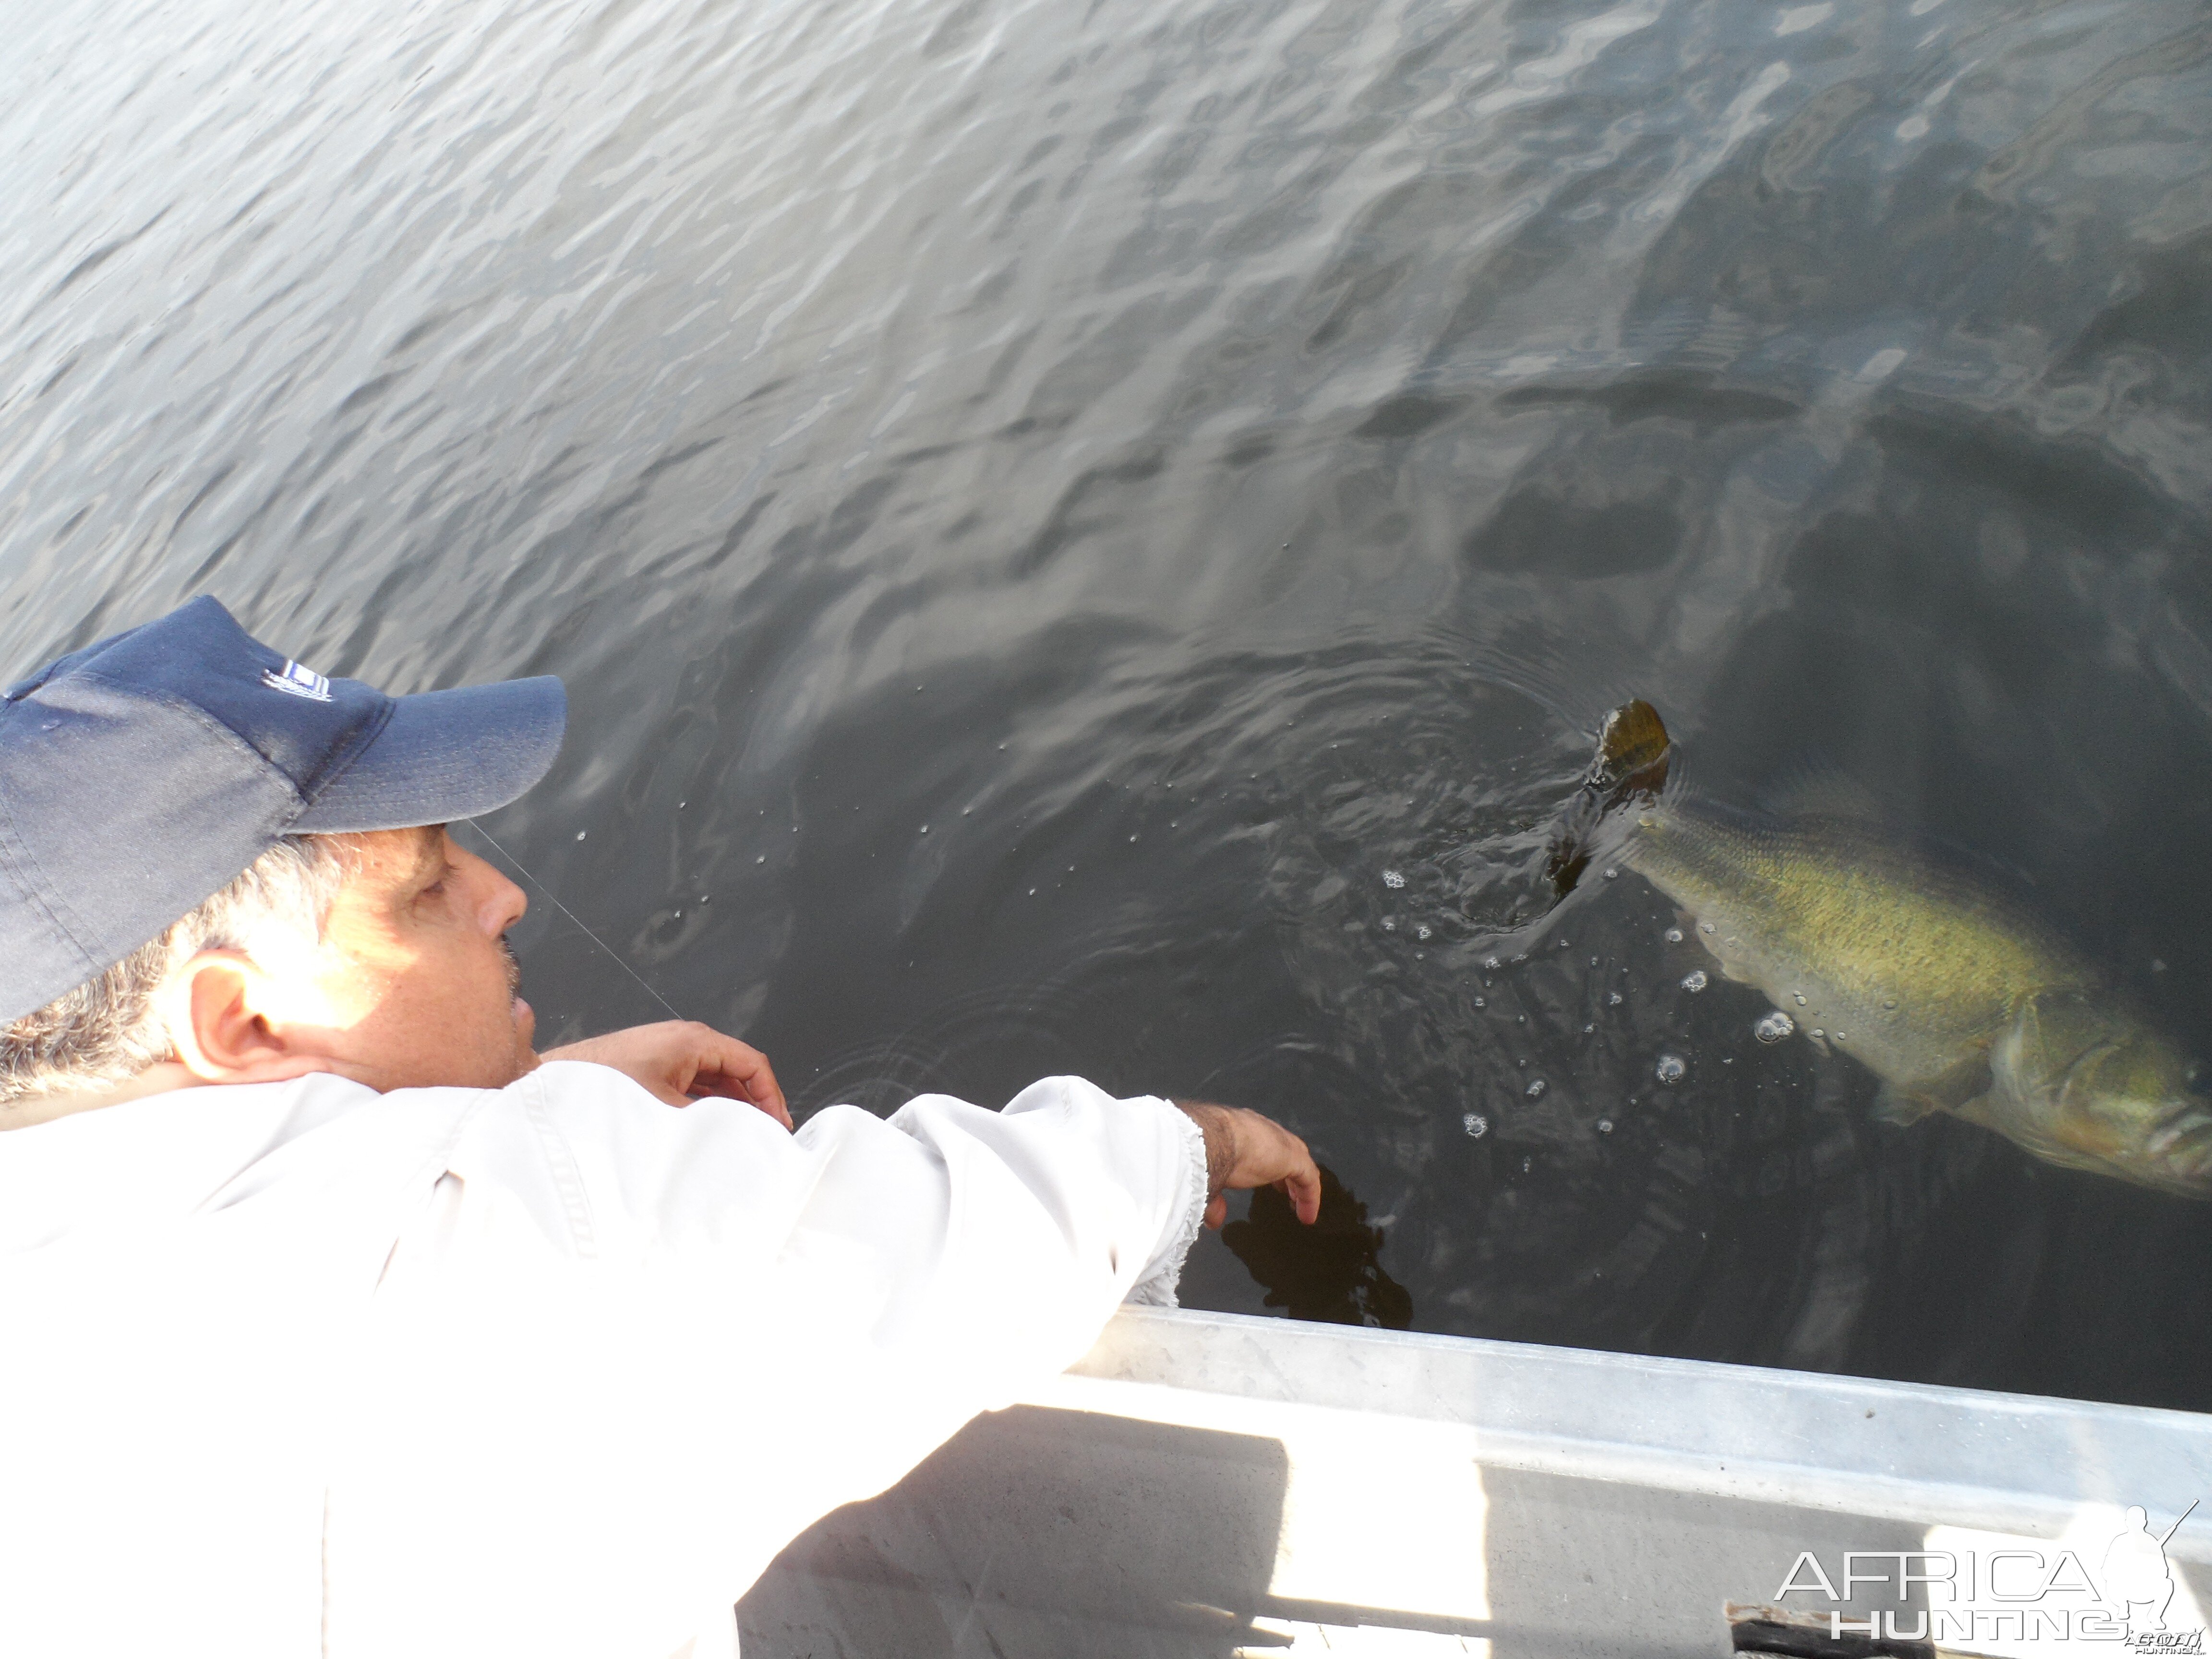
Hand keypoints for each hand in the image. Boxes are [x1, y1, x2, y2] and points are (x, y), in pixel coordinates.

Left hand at [539, 1021, 790, 1127]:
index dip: (771, 1096)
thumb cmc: (601, 1086)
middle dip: (753, 1103)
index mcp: (694, 1040)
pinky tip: (704, 1131)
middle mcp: (684, 1041)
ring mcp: (667, 1052)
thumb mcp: (666, 1109)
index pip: (752, 1062)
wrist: (550, 1084)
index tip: (777, 1126)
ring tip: (737, 1138)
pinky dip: (705, 1105)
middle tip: (763, 1137)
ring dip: (728, 1107)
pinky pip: (692, 1083)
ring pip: (714, 1079)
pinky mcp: (651, 1066)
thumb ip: (709, 1120)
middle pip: (736, 1070)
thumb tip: (739, 1137)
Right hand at [1175, 1101, 1321, 1227]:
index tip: (1268, 1181)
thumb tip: (1214, 1219)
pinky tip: (1307, 1214)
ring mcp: (1280, 1143)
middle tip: (1286, 1191)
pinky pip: (1308, 1178)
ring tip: (1300, 1205)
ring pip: (1299, 1164)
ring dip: (1299, 1185)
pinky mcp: (1293, 1157)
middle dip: (1286, 1171)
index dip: (1266, 1164)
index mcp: (1240, 1129)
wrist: (1210, 1139)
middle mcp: (1263, 1131)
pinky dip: (1309, 1197)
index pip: (1260, 1145)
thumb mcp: (1206, 1176)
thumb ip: (1213, 1197)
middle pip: (1283, 1152)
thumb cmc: (1201, 1152)